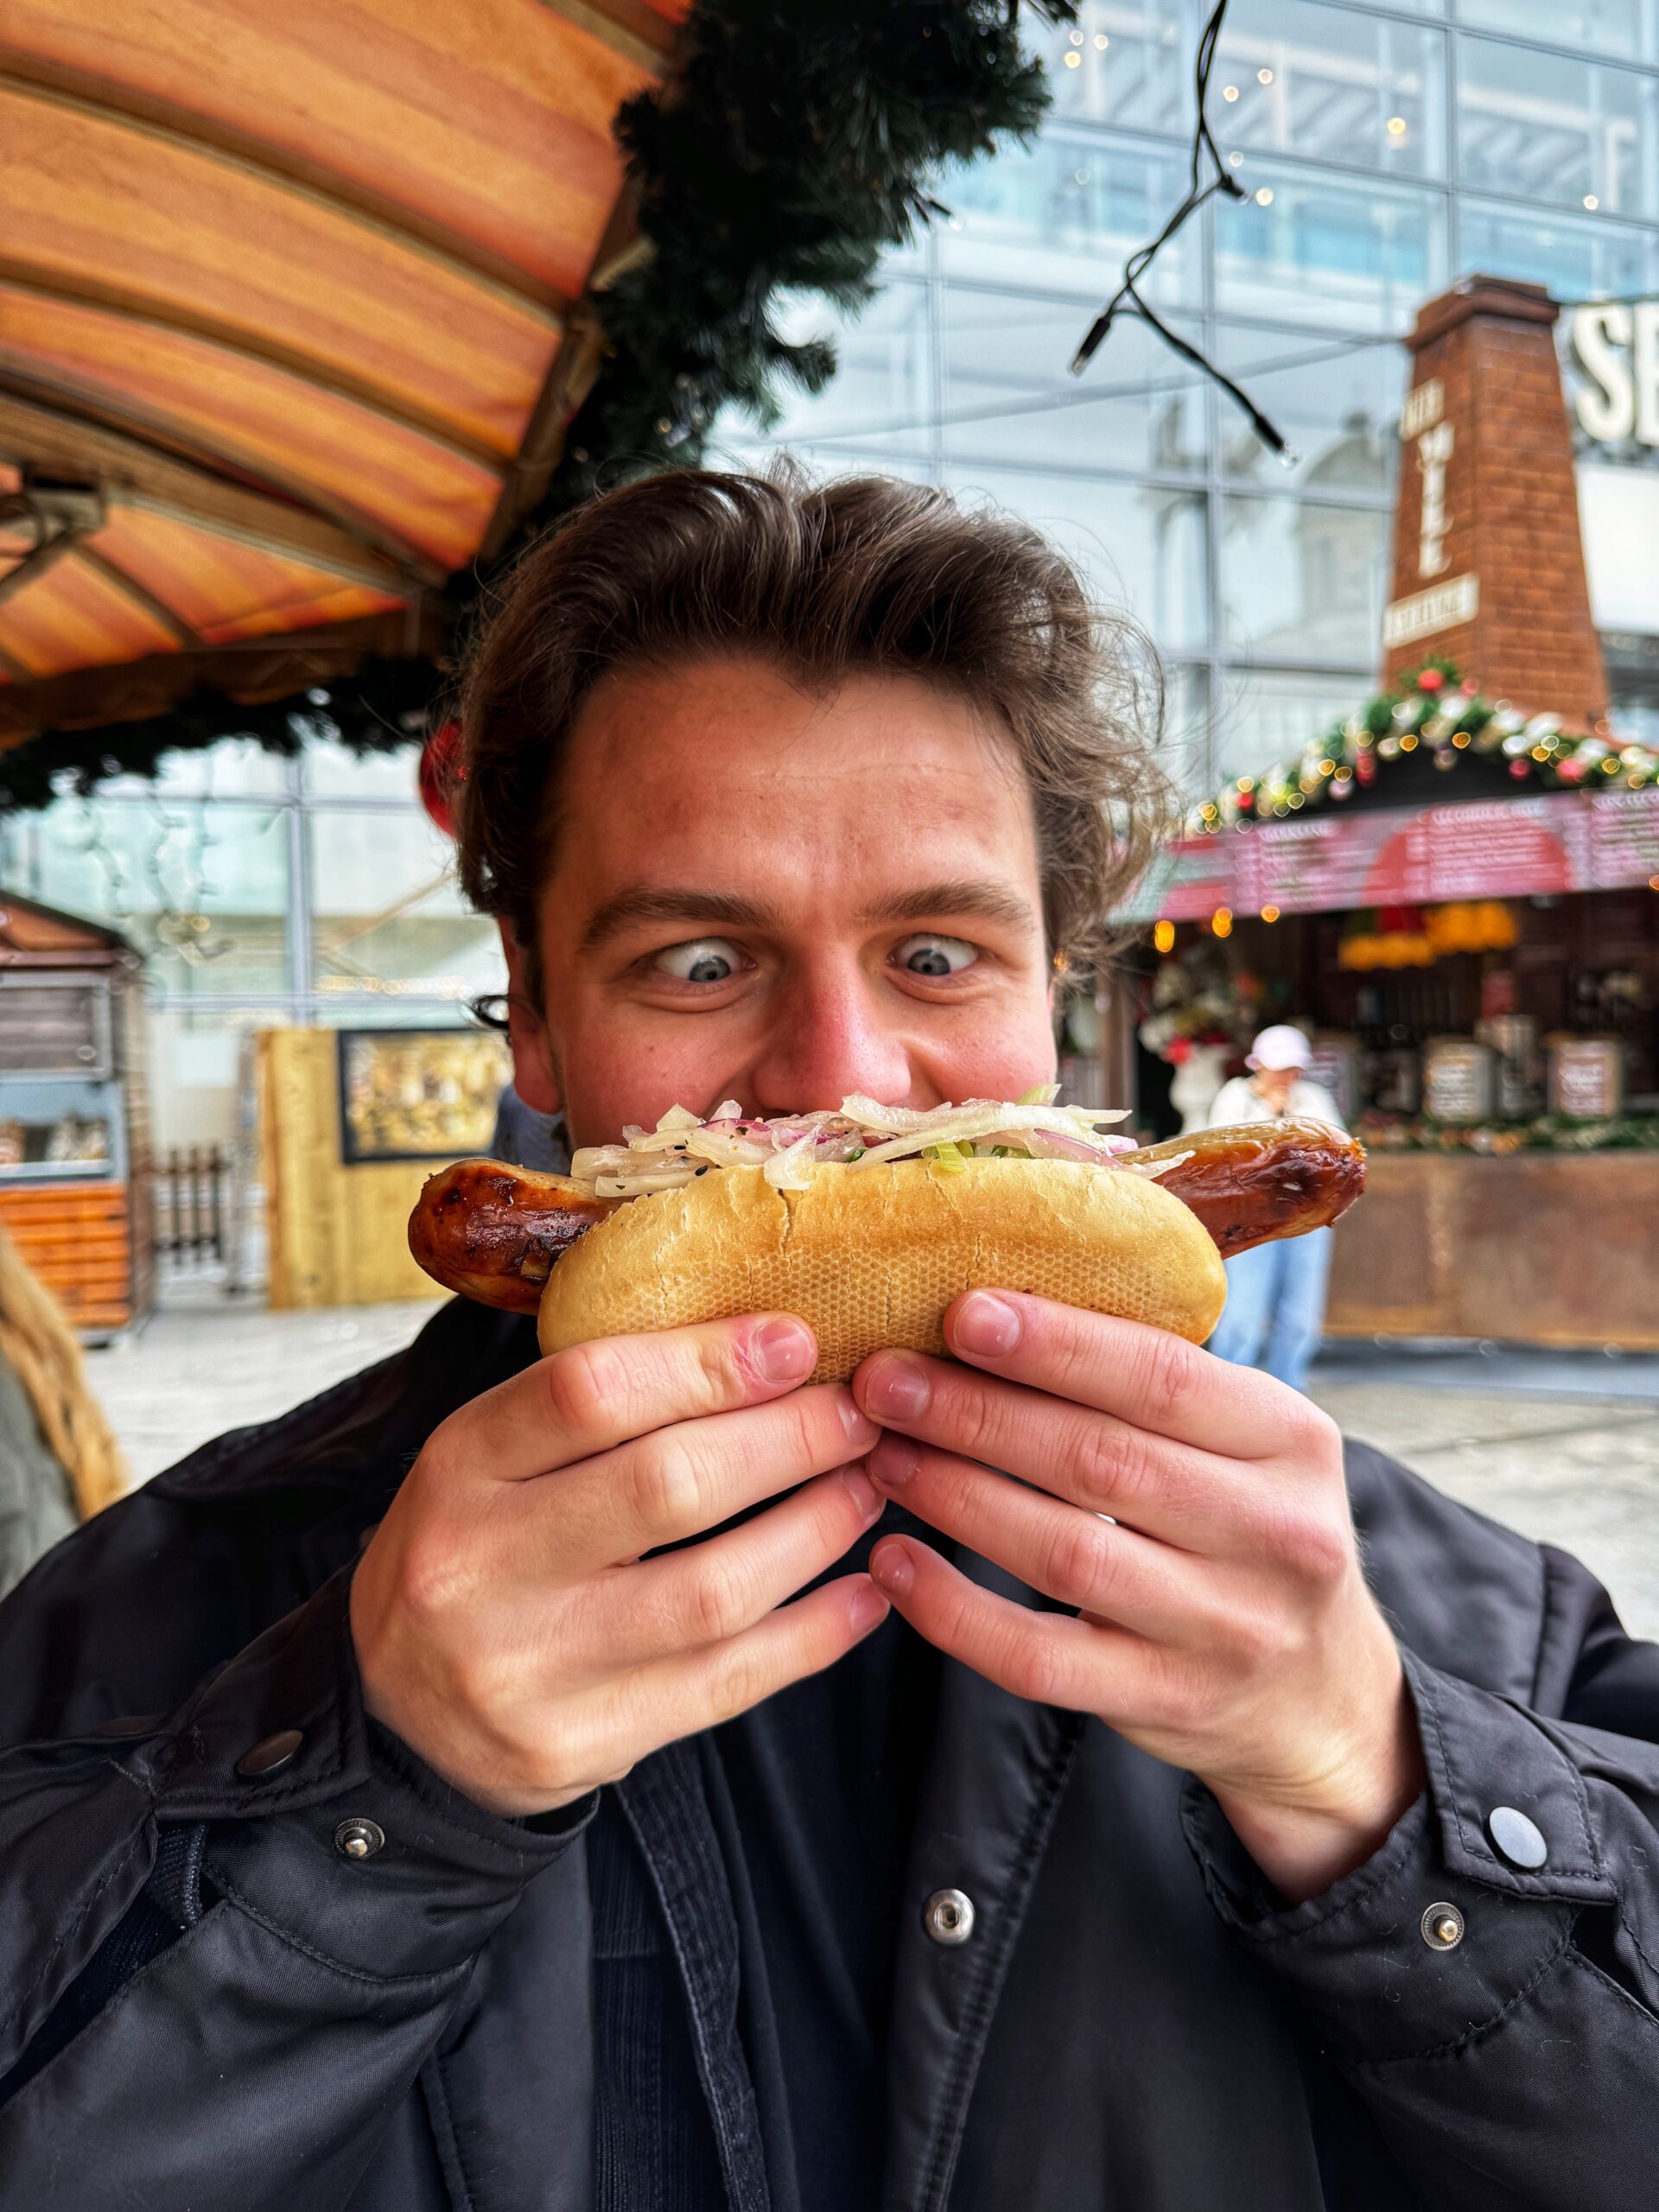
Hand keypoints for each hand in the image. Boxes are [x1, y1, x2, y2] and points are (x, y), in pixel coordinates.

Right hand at [351, 1316, 885, 1815]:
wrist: (393, 1716)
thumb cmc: (475, 1551)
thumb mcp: (493, 1455)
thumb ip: (598, 1404)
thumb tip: (766, 1344)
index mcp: (460, 1466)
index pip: (591, 1392)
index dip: (710, 1362)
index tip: (798, 1340)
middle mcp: (481, 1566)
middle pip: (668, 1486)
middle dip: (790, 1440)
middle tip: (860, 1413)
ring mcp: (528, 1668)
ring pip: (713, 1591)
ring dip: (816, 1531)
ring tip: (869, 1488)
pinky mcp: (576, 1746)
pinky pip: (725, 1685)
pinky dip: (812, 1635)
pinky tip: (864, 1593)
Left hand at [853, 1294, 1423, 1902]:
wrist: (1320, 1695)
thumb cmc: (1248, 1530)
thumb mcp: (1248, 1446)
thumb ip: (1153, 1386)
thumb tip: (995, 1308)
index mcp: (1292, 1439)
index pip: (1163, 1378)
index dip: (1055, 1344)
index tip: (961, 1312)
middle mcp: (1274, 1534)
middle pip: (1101, 1460)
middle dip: (978, 1412)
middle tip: (885, 1380)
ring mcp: (1225, 1628)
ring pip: (1064, 1554)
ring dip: (956, 1496)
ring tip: (882, 1454)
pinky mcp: (1168, 1701)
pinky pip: (1039, 1658)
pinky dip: (954, 1611)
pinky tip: (893, 1563)